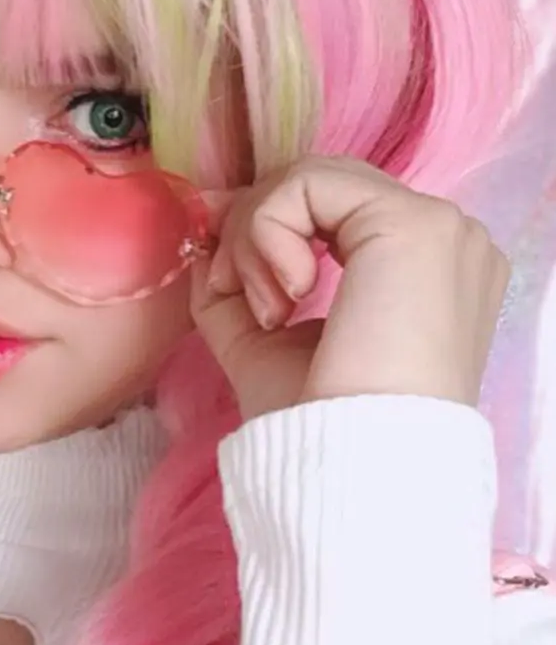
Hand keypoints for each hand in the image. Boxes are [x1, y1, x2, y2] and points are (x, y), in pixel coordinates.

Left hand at [192, 157, 508, 420]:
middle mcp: (440, 239)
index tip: (223, 276)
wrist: (355, 464)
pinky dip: (267, 232)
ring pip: (308, 180)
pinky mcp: (411, 225)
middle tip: (231, 290)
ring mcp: (435, 226)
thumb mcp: (263, 342)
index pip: (332, 209)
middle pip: (318, 186)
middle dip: (252, 230)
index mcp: (420, 269)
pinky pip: (308, 187)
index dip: (265, 225)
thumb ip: (237, 288)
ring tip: (268, 307)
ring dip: (256, 237)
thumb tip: (204, 242)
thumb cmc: (318, 420)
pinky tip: (285, 295)